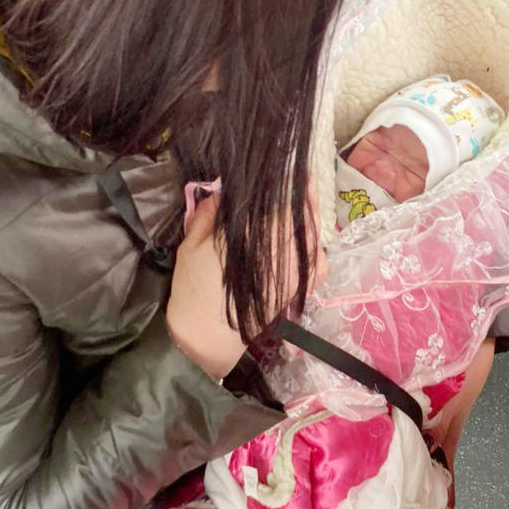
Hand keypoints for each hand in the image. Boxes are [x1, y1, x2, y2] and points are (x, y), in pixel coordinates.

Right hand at [166, 186, 328, 380]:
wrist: (206, 338)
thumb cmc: (194, 288)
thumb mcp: (192, 243)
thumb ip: (210, 213)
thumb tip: (224, 189)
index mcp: (254, 236)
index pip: (283, 203)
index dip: (293, 185)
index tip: (295, 169)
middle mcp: (280, 252)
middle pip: (304, 217)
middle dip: (306, 198)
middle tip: (302, 183)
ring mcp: (292, 271)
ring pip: (313, 237)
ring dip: (311, 220)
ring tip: (303, 207)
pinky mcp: (296, 288)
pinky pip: (317, 263)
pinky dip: (316, 250)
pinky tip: (307, 243)